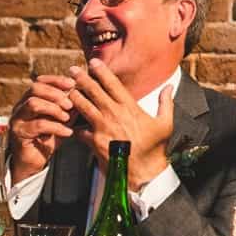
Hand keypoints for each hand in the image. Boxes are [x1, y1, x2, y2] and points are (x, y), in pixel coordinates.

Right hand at [7, 73, 78, 183]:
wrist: (35, 160)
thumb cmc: (49, 137)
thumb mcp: (63, 118)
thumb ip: (70, 106)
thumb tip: (84, 92)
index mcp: (30, 98)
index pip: (40, 81)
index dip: (57, 80)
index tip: (73, 83)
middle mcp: (21, 106)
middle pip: (35, 88)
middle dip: (55, 94)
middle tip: (70, 104)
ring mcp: (17, 119)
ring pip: (33, 104)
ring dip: (54, 109)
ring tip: (67, 117)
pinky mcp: (18, 133)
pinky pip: (38, 125)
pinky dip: (56, 127)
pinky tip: (67, 132)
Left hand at [64, 59, 174, 189]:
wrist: (143, 172)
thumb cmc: (155, 148)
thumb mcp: (166, 123)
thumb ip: (166, 102)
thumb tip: (169, 87)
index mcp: (130, 108)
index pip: (113, 84)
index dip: (102, 72)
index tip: (93, 62)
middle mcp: (115, 115)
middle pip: (95, 92)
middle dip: (82, 79)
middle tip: (72, 69)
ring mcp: (103, 128)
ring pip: (83, 107)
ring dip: (74, 97)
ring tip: (66, 89)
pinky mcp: (94, 142)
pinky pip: (80, 131)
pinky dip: (73, 126)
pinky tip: (67, 121)